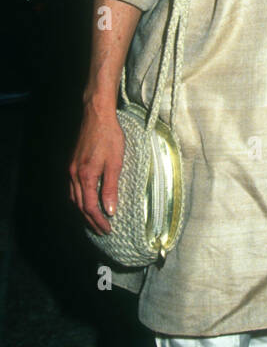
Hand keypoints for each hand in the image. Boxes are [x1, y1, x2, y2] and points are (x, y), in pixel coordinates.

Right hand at [68, 102, 125, 233]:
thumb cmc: (109, 137)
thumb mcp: (115, 163)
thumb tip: (110, 210)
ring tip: (94, 221)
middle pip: (79, 205)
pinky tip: (86, 201)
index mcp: (85, 176)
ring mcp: (71, 169)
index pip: (90, 207)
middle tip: (102, 231)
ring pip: (74, 198)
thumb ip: (111, 188)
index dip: (98, 220)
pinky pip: (73, 188)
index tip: (107, 229)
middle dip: (90, 220)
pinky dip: (79, 199)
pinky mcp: (72, 163)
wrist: (97, 116)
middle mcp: (74, 175)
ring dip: (83, 212)